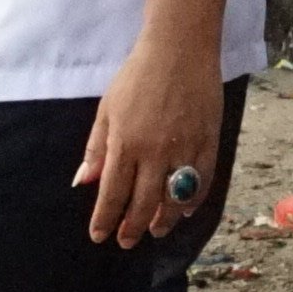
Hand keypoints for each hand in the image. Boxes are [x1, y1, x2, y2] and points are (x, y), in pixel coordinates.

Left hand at [75, 38, 219, 253]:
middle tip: (126, 241)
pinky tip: (186, 210)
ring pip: (174, 199)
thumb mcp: (107, 109)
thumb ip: (97, 148)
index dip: (105, 219)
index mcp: (125, 143)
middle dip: (132, 227)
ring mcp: (185, 148)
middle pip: (143, 203)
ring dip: (164, 220)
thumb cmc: (137, 76)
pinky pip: (203, 181)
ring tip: (155, 230)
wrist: (179, 50)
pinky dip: (194, 200)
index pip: (113, 193)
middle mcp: (155, 152)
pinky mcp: (208, 142)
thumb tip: (84, 182)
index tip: (100, 236)